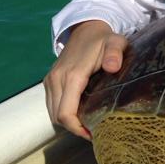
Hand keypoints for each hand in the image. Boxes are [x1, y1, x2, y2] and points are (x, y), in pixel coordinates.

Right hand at [44, 20, 128, 137]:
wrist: (86, 29)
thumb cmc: (104, 39)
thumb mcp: (115, 43)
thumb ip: (115, 53)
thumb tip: (112, 67)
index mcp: (72, 76)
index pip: (66, 114)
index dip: (78, 129)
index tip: (93, 134)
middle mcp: (56, 79)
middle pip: (58, 117)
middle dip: (74, 129)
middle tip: (95, 132)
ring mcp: (50, 80)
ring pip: (53, 113)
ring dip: (68, 122)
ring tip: (88, 125)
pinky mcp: (49, 81)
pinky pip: (52, 105)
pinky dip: (63, 113)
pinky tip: (79, 114)